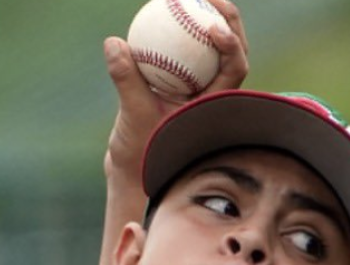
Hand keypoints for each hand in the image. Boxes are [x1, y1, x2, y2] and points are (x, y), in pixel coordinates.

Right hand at [102, 0, 249, 187]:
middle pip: (233, 50)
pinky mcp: (184, 82)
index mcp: (216, 104)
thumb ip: (126, 80)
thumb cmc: (141, 149)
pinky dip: (181, 31)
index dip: (231, 45)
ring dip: (208, 19)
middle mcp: (215, 92)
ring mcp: (202, 87)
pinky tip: (165, 9)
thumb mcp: (132, 116)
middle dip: (228, 20)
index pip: (235, 69)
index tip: (213, 28)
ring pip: (212, 49)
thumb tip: (114, 44)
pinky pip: (187, 50)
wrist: (136, 165)